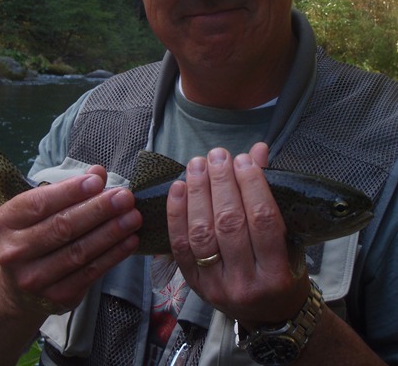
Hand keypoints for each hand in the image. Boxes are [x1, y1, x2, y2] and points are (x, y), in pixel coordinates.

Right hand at [0, 166, 141, 314]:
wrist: (19, 287)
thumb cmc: (35, 234)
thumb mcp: (42, 208)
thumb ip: (69, 189)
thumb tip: (98, 172)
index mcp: (5, 222)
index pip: (40, 203)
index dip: (71, 191)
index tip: (97, 181)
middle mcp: (14, 252)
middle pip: (62, 227)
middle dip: (98, 210)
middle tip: (124, 197)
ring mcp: (34, 279)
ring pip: (79, 252)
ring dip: (111, 232)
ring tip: (133, 217)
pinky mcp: (57, 296)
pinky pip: (90, 272)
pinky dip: (113, 255)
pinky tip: (130, 240)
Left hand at [166, 143, 309, 327]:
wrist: (270, 317)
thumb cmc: (284, 272)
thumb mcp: (290, 239)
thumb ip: (270, 194)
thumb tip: (258, 150)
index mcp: (277, 274)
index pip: (263, 221)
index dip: (252, 186)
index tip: (243, 159)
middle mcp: (245, 283)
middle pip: (229, 224)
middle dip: (221, 183)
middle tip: (217, 155)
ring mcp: (216, 286)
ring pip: (201, 233)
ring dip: (197, 193)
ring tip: (197, 164)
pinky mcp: (194, 285)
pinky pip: (179, 246)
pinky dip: (176, 214)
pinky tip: (178, 187)